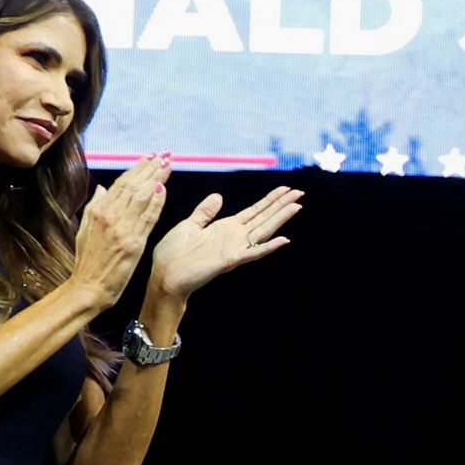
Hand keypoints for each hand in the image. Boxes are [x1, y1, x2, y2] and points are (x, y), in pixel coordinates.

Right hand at [66, 156, 167, 307]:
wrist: (88, 287)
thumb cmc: (87, 261)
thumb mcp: (84, 229)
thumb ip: (95, 206)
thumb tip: (103, 187)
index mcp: (98, 211)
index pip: (121, 183)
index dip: (137, 168)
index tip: (149, 157)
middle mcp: (109, 216)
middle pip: (133, 186)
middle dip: (150, 168)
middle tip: (164, 154)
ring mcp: (122, 229)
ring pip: (141, 197)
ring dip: (157, 178)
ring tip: (168, 164)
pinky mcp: (133, 243)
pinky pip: (147, 218)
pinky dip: (156, 202)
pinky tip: (164, 189)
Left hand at [147, 184, 300, 303]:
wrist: (165, 276)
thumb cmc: (173, 254)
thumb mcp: (189, 225)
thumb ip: (205, 212)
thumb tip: (218, 196)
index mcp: (225, 228)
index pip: (254, 211)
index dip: (270, 200)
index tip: (285, 189)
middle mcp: (234, 237)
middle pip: (263, 218)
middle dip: (281, 204)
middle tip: (299, 192)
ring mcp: (234, 248)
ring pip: (263, 230)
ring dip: (280, 219)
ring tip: (296, 206)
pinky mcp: (229, 260)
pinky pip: (253, 252)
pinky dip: (269, 247)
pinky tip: (284, 240)